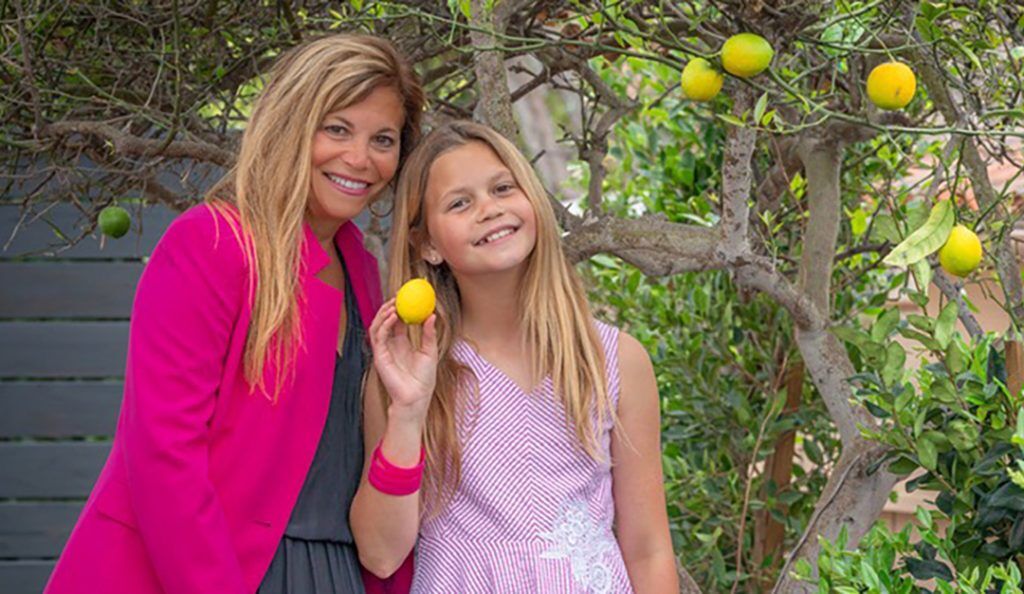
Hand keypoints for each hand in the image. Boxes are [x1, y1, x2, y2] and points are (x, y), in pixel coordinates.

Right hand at [368, 298, 438, 422]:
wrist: (417, 397)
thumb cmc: (424, 378)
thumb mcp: (430, 351)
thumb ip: (429, 333)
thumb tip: (432, 315)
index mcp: (401, 343)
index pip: (397, 321)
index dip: (400, 308)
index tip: (407, 296)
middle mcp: (391, 345)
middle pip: (384, 321)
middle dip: (389, 307)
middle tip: (398, 296)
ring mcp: (384, 350)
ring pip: (377, 326)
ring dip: (384, 314)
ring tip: (394, 304)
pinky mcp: (380, 356)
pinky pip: (379, 337)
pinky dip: (385, 324)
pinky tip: (393, 316)